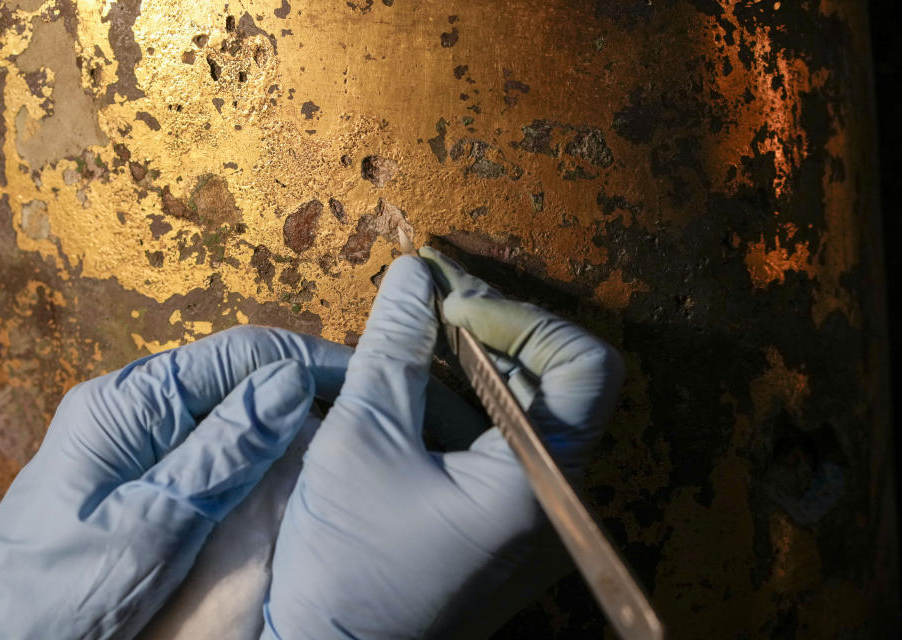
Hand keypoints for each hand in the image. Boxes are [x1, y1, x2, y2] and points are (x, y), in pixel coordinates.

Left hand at [0, 326, 350, 639]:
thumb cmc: (65, 591)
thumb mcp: (156, 520)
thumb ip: (223, 449)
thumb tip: (293, 382)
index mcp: (127, 402)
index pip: (237, 353)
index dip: (306, 358)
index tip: (362, 376)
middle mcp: (132, 404)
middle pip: (236, 372)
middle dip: (301, 381)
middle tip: (362, 408)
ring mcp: (137, 434)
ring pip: (230, 404)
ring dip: (285, 412)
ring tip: (340, 430)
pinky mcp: (144, 466)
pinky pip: (214, 438)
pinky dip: (259, 443)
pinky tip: (291, 458)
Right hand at [262, 249, 624, 638]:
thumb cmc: (347, 567)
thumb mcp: (364, 439)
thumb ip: (394, 346)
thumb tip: (413, 275)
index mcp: (539, 483)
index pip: (583, 365)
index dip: (522, 318)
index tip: (452, 307)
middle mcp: (552, 500)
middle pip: (550, 381)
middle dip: (486, 329)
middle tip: (424, 296)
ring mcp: (529, 516)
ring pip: (518, 409)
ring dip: (464, 363)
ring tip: (407, 331)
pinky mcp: (499, 524)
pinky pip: (493, 444)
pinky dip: (454, 405)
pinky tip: (404, 383)